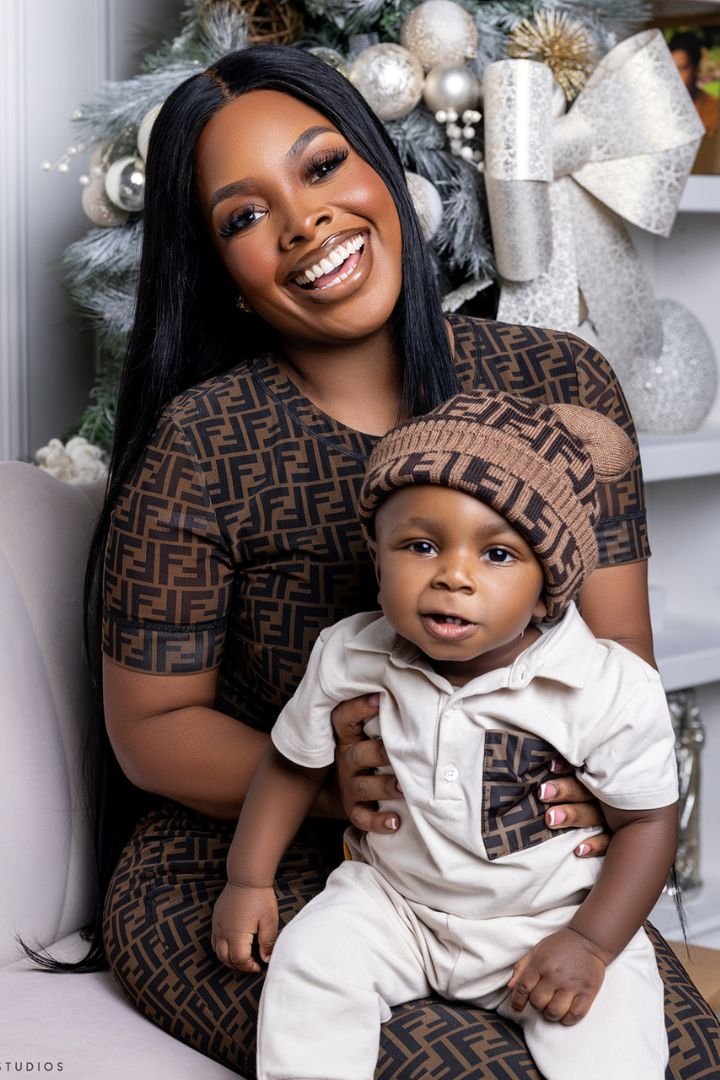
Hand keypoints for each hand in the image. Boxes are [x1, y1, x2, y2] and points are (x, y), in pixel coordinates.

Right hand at [211, 882, 277, 972]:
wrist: (247, 877)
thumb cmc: (260, 897)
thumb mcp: (269, 921)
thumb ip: (267, 942)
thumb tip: (266, 959)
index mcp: (237, 935)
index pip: (240, 960)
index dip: (249, 967)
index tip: (259, 966)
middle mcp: (223, 932)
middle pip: (226, 959)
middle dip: (238, 966)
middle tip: (251, 964)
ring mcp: (217, 925)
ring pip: (218, 951)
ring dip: (229, 958)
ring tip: (242, 957)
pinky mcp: (216, 918)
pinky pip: (214, 939)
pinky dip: (221, 947)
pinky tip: (232, 944)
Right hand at [332, 693, 403, 833]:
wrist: (342, 789)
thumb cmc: (369, 752)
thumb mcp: (368, 732)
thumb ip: (388, 716)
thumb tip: (426, 687)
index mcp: (350, 737)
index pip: (344, 718)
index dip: (359, 707)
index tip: (380, 698)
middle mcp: (347, 760)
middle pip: (358, 754)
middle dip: (380, 752)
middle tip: (402, 751)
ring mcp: (349, 786)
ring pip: (363, 786)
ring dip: (385, 786)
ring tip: (406, 788)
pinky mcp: (353, 809)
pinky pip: (362, 818)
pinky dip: (378, 822)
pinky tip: (396, 822)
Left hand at [508, 928, 608, 1023]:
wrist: (587, 938)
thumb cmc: (560, 945)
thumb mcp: (537, 950)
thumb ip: (522, 968)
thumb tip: (511, 988)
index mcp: (540, 964)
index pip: (523, 988)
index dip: (517, 1001)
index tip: (517, 1008)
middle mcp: (554, 975)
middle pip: (538, 1003)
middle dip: (536, 1005)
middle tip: (541, 1000)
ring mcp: (572, 985)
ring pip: (554, 1012)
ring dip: (551, 1013)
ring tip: (553, 1007)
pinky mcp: (587, 992)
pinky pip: (575, 1015)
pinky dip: (568, 1018)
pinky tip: (566, 1012)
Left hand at [539, 756, 609, 856]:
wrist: (615, 817)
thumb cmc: (574, 788)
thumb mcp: (573, 773)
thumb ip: (556, 767)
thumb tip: (524, 752)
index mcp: (591, 775)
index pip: (581, 767)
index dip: (566, 767)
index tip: (550, 767)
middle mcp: (602, 794)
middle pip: (586, 790)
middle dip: (565, 790)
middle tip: (542, 793)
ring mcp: (610, 815)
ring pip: (593, 814)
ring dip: (573, 815)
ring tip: (550, 818)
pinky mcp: (614, 836)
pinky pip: (608, 842)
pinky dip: (595, 845)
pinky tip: (579, 849)